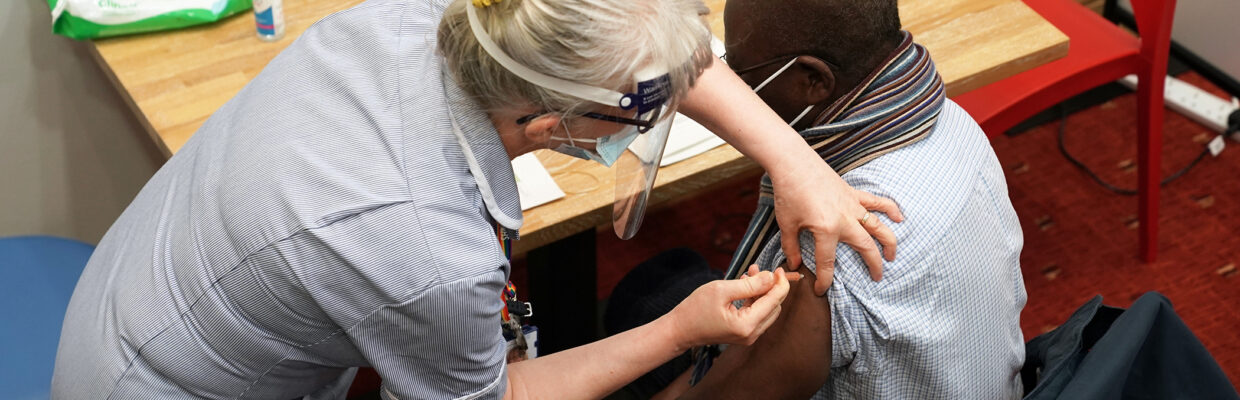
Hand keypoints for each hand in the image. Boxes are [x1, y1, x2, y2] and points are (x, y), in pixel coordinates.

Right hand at [664, 267, 793, 347]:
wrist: (679, 330)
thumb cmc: (696, 309)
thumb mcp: (722, 290)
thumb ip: (750, 284)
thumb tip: (771, 277)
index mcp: (746, 325)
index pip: (775, 301)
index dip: (780, 283)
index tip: (779, 268)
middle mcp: (751, 334)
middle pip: (774, 306)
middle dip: (770, 286)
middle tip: (756, 268)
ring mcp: (748, 337)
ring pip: (767, 310)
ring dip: (762, 291)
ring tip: (749, 273)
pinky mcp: (743, 335)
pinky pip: (757, 315)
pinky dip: (754, 299)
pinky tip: (745, 286)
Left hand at [769, 160, 902, 295]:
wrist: (793, 163)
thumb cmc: (788, 193)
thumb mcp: (786, 224)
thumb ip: (791, 246)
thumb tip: (794, 264)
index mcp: (826, 230)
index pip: (827, 263)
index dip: (824, 280)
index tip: (821, 291)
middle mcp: (844, 220)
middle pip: (865, 247)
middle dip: (873, 265)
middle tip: (877, 278)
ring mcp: (852, 205)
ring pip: (878, 226)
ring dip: (888, 242)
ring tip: (892, 256)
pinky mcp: (853, 193)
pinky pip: (877, 202)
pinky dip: (890, 209)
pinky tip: (900, 219)